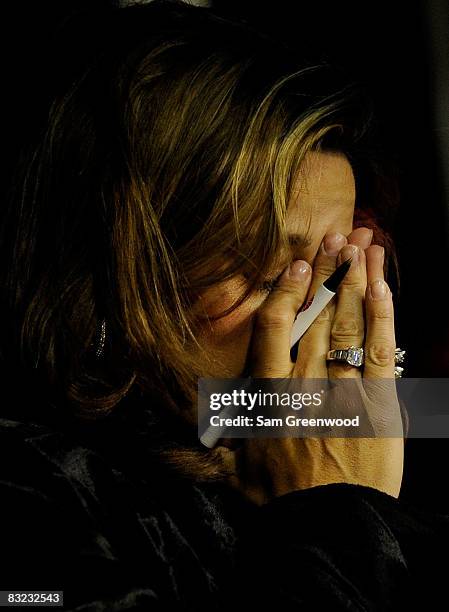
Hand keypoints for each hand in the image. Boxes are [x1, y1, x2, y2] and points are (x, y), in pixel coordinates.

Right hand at [226, 227, 403, 504]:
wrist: (327, 528)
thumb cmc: (279, 499)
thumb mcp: (235, 469)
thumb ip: (213, 438)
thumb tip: (176, 424)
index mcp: (271, 393)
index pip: (276, 328)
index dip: (288, 291)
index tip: (298, 264)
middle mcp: (307, 382)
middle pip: (319, 315)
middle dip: (331, 274)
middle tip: (339, 236)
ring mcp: (345, 389)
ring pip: (349, 324)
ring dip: (357, 282)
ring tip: (363, 246)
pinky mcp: (378, 404)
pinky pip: (379, 352)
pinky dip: (381, 317)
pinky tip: (383, 287)